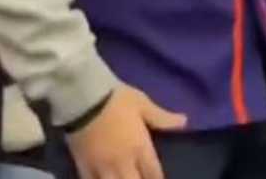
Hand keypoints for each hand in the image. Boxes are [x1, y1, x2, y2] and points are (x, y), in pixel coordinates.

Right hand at [66, 85, 187, 178]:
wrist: (81, 95)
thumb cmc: (115, 98)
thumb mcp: (142, 103)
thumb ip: (162, 117)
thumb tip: (185, 121)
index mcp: (140, 148)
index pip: (154, 175)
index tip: (156, 178)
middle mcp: (124, 163)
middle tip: (138, 177)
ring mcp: (103, 167)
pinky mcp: (83, 165)